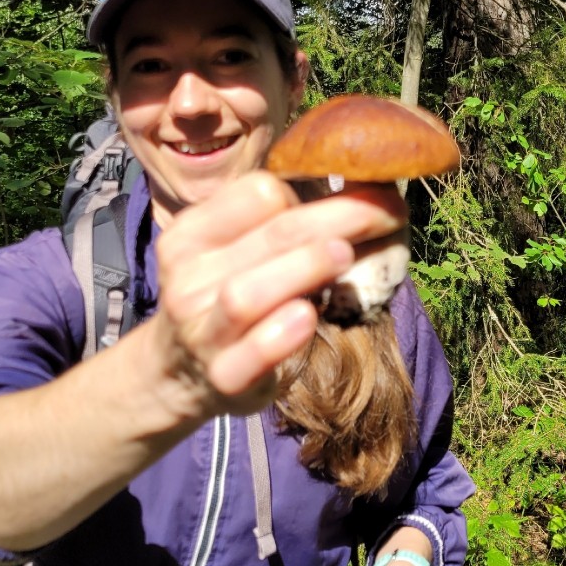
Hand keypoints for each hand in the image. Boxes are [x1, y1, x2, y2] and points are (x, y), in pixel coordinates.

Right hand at [142, 172, 407, 423]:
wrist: (177, 374)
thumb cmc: (222, 298)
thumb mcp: (230, 253)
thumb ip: (278, 224)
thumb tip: (363, 188)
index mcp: (192, 234)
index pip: (257, 192)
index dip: (312, 189)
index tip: (356, 193)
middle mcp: (189, 278)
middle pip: (271, 234)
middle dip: (338, 217)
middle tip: (388, 211)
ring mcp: (201, 330)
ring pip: (248, 293)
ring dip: (304, 268)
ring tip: (344, 255)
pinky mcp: (223, 376)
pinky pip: (249, 355)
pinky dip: (278, 336)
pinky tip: (307, 317)